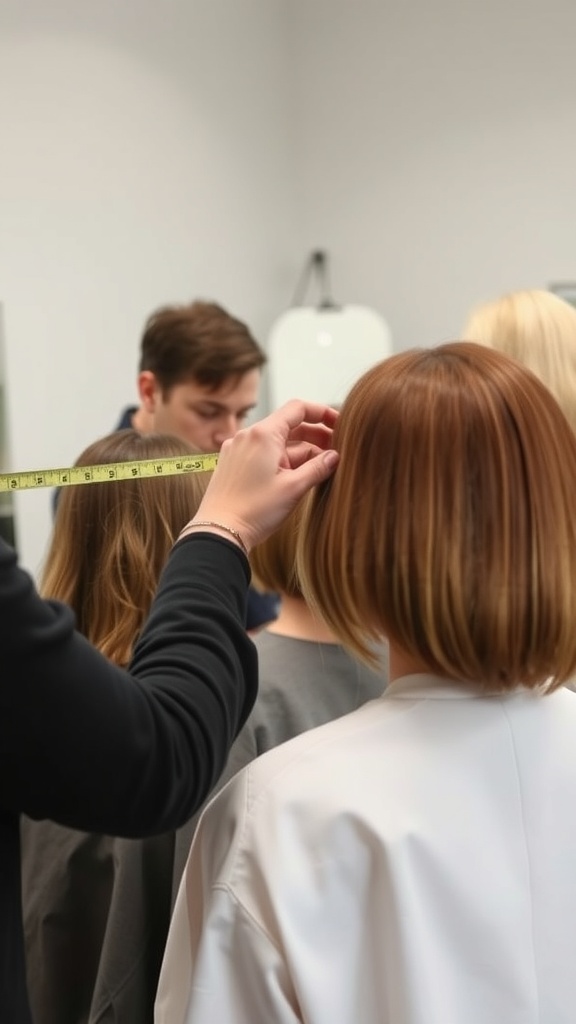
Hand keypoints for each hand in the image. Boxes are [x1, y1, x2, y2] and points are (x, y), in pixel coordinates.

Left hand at [182, 400, 338, 550]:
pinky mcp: (234, 464)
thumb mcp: (293, 488)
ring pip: (278, 443)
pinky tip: (298, 476)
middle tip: (337, 451)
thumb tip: (335, 457)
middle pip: (290, 426)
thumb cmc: (254, 510)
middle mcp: (248, 436)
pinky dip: (283, 460)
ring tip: (322, 469)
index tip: (339, 424)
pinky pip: (264, 454)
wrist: (219, 531)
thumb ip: (318, 468)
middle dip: (315, 436)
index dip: (322, 413)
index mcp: (263, 434)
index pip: (298, 409)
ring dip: (301, 452)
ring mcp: (239, 449)